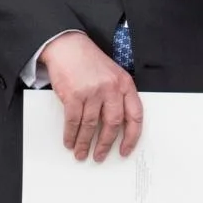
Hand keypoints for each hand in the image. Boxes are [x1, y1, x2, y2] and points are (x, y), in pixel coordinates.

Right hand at [40, 32, 143, 160]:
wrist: (68, 46)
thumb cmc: (90, 62)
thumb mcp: (113, 75)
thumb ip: (118, 96)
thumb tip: (117, 127)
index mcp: (125, 84)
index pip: (135, 116)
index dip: (132, 137)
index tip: (125, 150)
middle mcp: (111, 88)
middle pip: (113, 124)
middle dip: (106, 144)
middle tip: (100, 155)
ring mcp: (92, 91)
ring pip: (90, 125)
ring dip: (85, 143)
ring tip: (81, 153)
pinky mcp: (74, 94)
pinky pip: (73, 121)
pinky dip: (71, 134)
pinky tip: (70, 141)